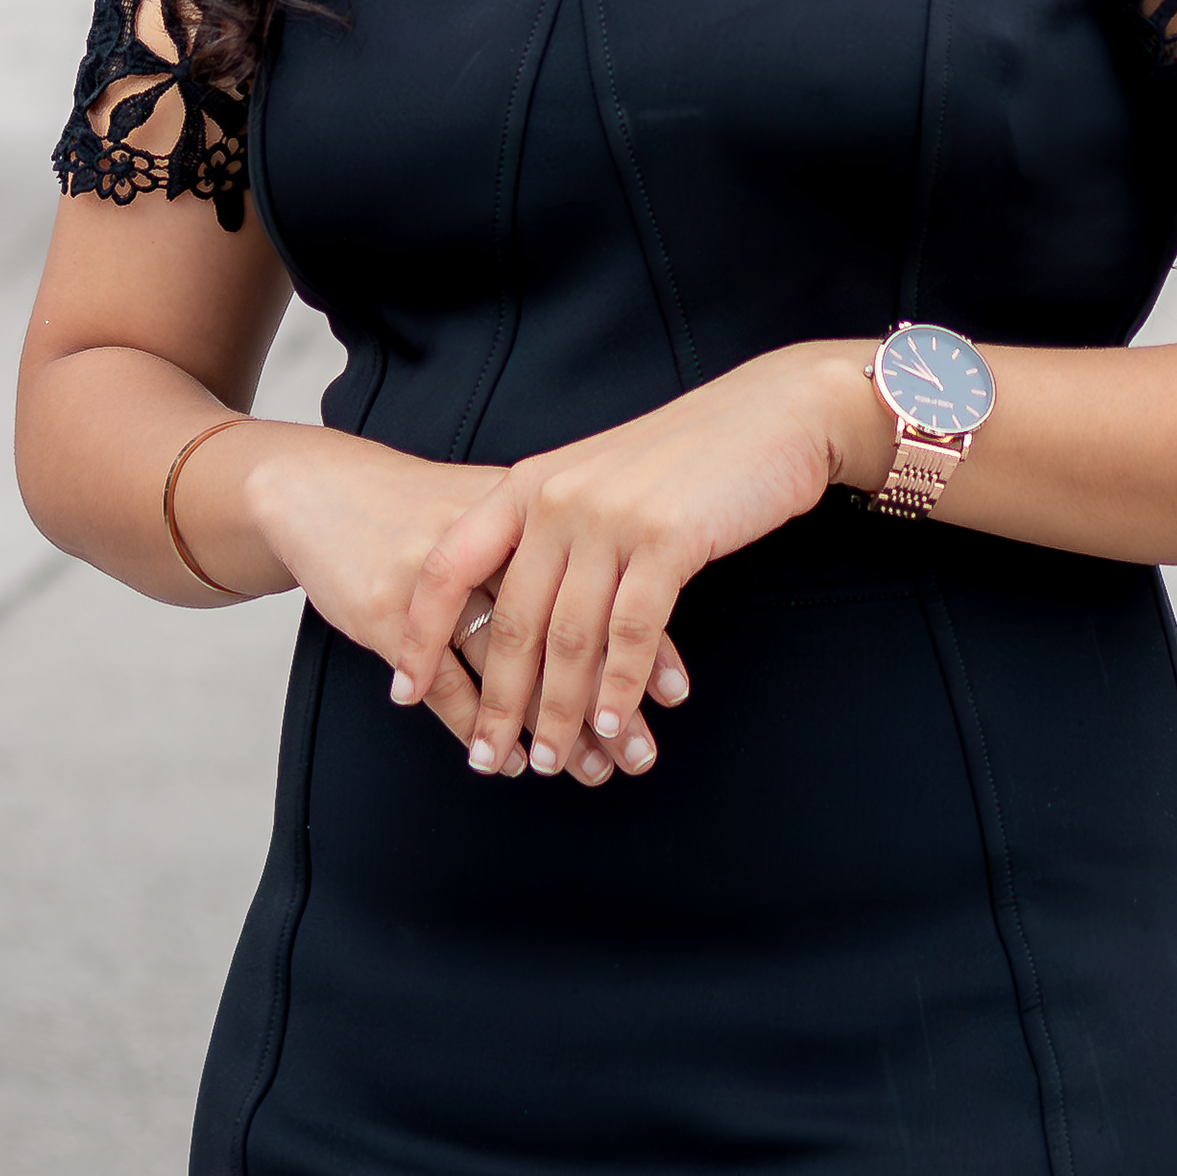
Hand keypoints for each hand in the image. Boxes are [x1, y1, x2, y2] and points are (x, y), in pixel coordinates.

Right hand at [241, 428, 687, 782]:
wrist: (321, 487)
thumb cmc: (419, 506)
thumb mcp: (493, 505)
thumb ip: (554, 541)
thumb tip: (639, 583)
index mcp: (524, 509)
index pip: (601, 583)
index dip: (641, 641)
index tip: (675, 697)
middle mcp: (487, 540)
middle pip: (562, 631)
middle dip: (604, 701)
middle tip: (638, 755)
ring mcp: (435, 578)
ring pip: (509, 666)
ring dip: (549, 726)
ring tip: (584, 769)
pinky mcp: (387, 611)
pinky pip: (445, 683)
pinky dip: (479, 726)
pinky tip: (508, 759)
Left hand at [388, 345, 877, 787]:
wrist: (772, 414)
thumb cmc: (688, 457)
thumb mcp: (598, 480)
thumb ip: (554, 532)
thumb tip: (519, 614)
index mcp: (529, 484)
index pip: (450, 565)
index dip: (421, 632)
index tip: (404, 690)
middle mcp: (557, 498)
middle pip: (510, 619)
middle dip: (497, 701)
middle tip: (485, 759)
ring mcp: (611, 517)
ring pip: (569, 637)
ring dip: (559, 711)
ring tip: (551, 761)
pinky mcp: (667, 538)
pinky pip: (631, 631)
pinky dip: (619, 686)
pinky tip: (614, 723)